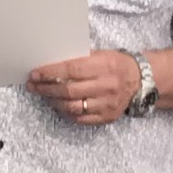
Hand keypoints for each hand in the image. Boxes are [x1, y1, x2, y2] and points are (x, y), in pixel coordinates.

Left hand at [25, 47, 151, 125]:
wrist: (140, 80)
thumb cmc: (115, 64)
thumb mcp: (101, 54)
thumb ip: (79, 60)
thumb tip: (51, 63)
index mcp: (103, 66)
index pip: (71, 70)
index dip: (50, 73)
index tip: (34, 74)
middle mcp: (106, 86)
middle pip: (69, 91)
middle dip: (46, 89)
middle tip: (33, 86)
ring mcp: (107, 104)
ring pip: (72, 107)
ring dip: (53, 102)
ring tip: (44, 95)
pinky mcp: (107, 117)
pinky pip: (81, 118)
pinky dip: (66, 113)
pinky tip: (58, 106)